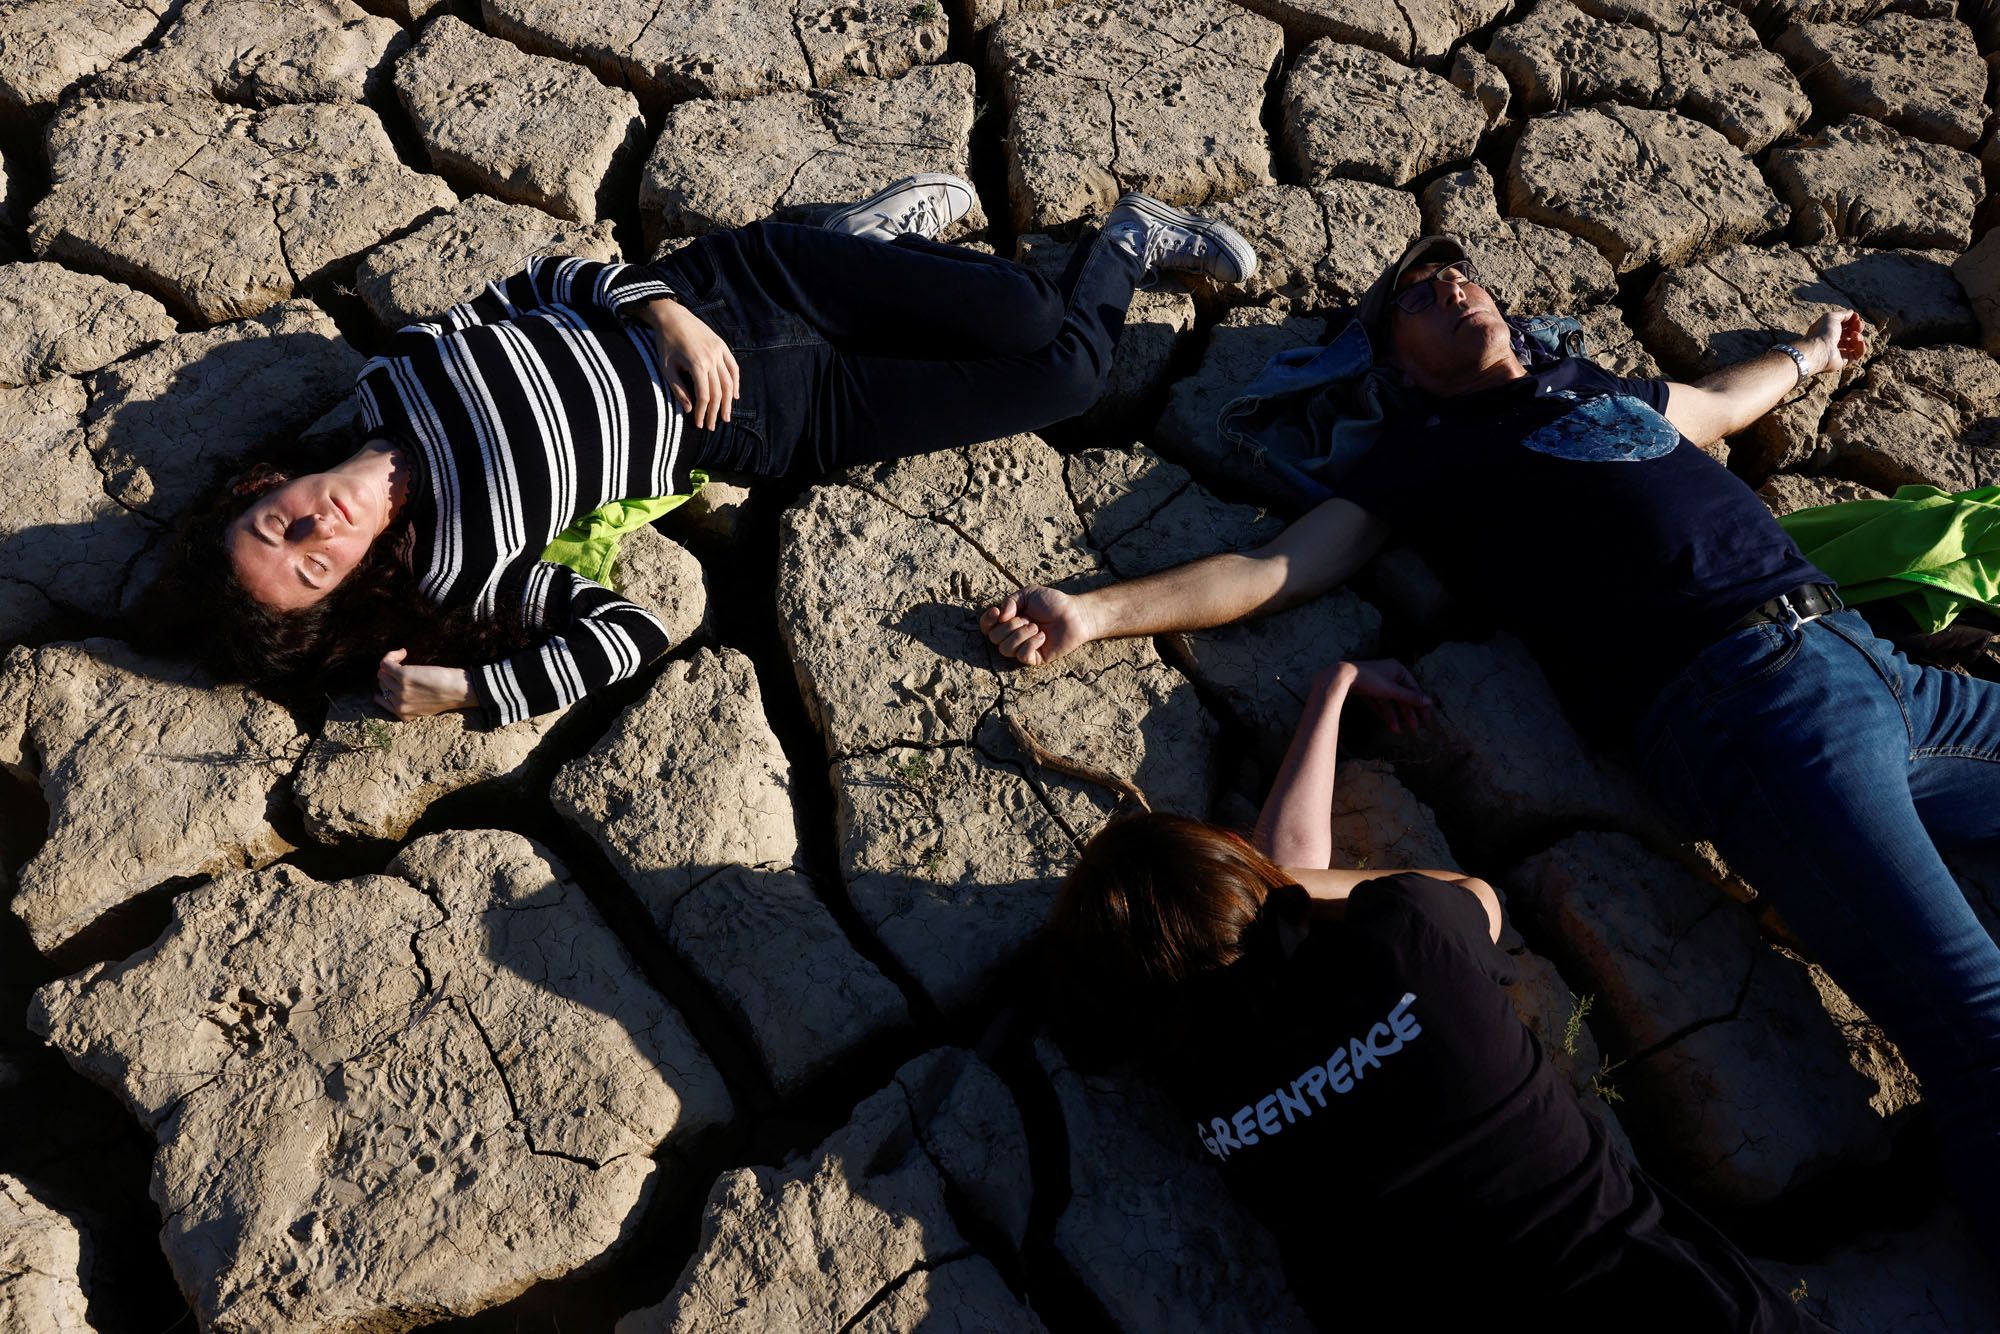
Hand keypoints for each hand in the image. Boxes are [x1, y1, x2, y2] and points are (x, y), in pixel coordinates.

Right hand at [376, 649, 473, 718]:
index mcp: (402, 713)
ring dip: (391, 663)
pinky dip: (392, 655)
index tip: (394, 679)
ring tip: (404, 658)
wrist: (460, 691)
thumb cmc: (448, 695)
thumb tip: (397, 685)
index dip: (387, 686)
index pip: (381, 699)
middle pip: (383, 683)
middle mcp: (398, 704)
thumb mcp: (424, 706)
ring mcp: (400, 690)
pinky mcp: (403, 676)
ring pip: (382, 672)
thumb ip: (409, 701)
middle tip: (403, 666)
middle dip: (390, 673)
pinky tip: (403, 652)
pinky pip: (386, 663)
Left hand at [644, 299, 738, 430]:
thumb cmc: (665, 343)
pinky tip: (734, 395)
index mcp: (697, 364)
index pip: (705, 396)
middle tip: (713, 426)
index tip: (699, 424)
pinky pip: (733, 367)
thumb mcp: (667, 368)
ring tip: (726, 416)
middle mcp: (712, 358)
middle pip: (718, 392)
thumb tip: (689, 409)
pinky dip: (735, 382)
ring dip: (728, 401)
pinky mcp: (722, 346)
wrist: (672, 316)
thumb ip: (678, 389)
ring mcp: (719, 351)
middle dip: (716, 412)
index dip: (703, 412)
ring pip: (729, 382)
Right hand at [979, 587, 1093, 665]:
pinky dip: (1031, 644)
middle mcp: (1013, 636)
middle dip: (1010, 626)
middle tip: (1028, 619)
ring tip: (1037, 627)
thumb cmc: (1053, 603)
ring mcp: (1023, 648)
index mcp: (1009, 621)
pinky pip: (1022, 656)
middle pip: (994, 638)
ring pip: (1005, 649)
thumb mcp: (1028, 594)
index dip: (987, 621)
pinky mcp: (1035, 658)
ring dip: (1021, 635)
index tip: (997, 613)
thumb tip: (1000, 616)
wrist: (1074, 614)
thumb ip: (1010, 601)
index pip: (987, 627)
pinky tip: (1043, 636)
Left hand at [1343, 657, 1431, 733]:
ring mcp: (1376, 682)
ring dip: (1394, 716)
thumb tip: (1429, 702)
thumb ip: (1410, 697)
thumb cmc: (1369, 680)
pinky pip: (1378, 703)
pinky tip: (1389, 725)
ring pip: (1389, 701)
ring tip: (1398, 731)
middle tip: (1415, 729)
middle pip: (1401, 696)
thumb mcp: (1392, 690)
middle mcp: (1388, 673)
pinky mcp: (1366, 689)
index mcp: (1397, 669)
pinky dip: (1383, 713)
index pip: (1413, 688)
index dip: (1420, 704)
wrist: (1341, 677)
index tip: (1426, 718)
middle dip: (1407, 713)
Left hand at [1804, 309, 1866, 375]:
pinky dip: (1861, 348)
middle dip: (1857, 327)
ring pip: (1854, 344)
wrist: (1819, 350)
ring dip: (1859, 337)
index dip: (1851, 320)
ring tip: (1855, 335)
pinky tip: (1860, 342)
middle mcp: (1833, 341)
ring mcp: (1838, 352)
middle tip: (1858, 325)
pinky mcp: (1844, 361)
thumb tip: (1852, 313)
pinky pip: (1857, 355)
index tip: (1856, 317)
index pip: (1843, 325)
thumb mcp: (1832, 317)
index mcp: (1828, 331)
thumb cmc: (1823, 332)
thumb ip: (1843, 314)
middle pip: (1850, 334)